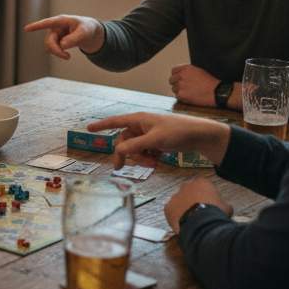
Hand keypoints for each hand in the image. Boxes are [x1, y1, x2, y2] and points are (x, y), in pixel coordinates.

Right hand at [22, 14, 104, 58]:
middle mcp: (55, 27)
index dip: (37, 26)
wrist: (89, 33)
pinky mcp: (55, 40)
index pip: (47, 23)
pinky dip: (58, 53)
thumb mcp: (84, 33)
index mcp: (61, 21)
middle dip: (56, 51)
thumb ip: (74, 39)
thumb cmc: (87, 29)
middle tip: (68, 57)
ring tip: (68, 56)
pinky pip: (52, 49)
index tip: (26, 29)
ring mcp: (54, 34)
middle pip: (49, 41)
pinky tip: (66, 54)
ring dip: (57, 53)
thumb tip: (62, 45)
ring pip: (49, 46)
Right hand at [87, 111, 230, 168]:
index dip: (101, 125)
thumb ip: (134, 146)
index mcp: (139, 119)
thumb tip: (117, 152)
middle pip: (124, 141)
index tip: (89, 129)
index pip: (115, 121)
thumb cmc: (178, 132)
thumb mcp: (154, 140)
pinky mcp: (157, 143)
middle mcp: (142, 126)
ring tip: (152, 163)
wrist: (200, 136)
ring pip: (135, 149)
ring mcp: (150, 135)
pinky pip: (145, 152)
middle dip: (126, 154)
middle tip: (121, 168)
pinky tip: (158, 160)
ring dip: (139, 158)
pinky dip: (148, 158)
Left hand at [164, 177, 231, 232]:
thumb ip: (224, 204)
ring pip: (179, 202)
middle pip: (190, 192)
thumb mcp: (226, 208)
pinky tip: (183, 223)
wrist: (201, 223)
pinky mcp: (168, 207)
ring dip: (184, 208)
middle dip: (194, 200)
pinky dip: (176, 216)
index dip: (207, 196)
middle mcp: (186, 186)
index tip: (210, 205)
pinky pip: (171, 211)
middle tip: (200, 212)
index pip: (203, 186)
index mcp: (201, 182)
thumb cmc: (215, 213)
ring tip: (192, 219)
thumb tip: (227, 208)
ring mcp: (175, 196)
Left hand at [168, 64, 219, 106]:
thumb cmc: (210, 82)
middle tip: (185, 88)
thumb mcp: (199, 71)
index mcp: (186, 68)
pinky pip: (177, 96)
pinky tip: (190, 97)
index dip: (176, 76)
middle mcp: (182, 75)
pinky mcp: (181, 94)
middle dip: (176, 84)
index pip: (173, 71)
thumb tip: (179, 75)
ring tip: (190, 92)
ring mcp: (180, 85)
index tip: (178, 79)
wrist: (216, 92)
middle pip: (171, 80)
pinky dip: (182, 97)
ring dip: (179, 91)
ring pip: (174, 89)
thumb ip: (188, 72)